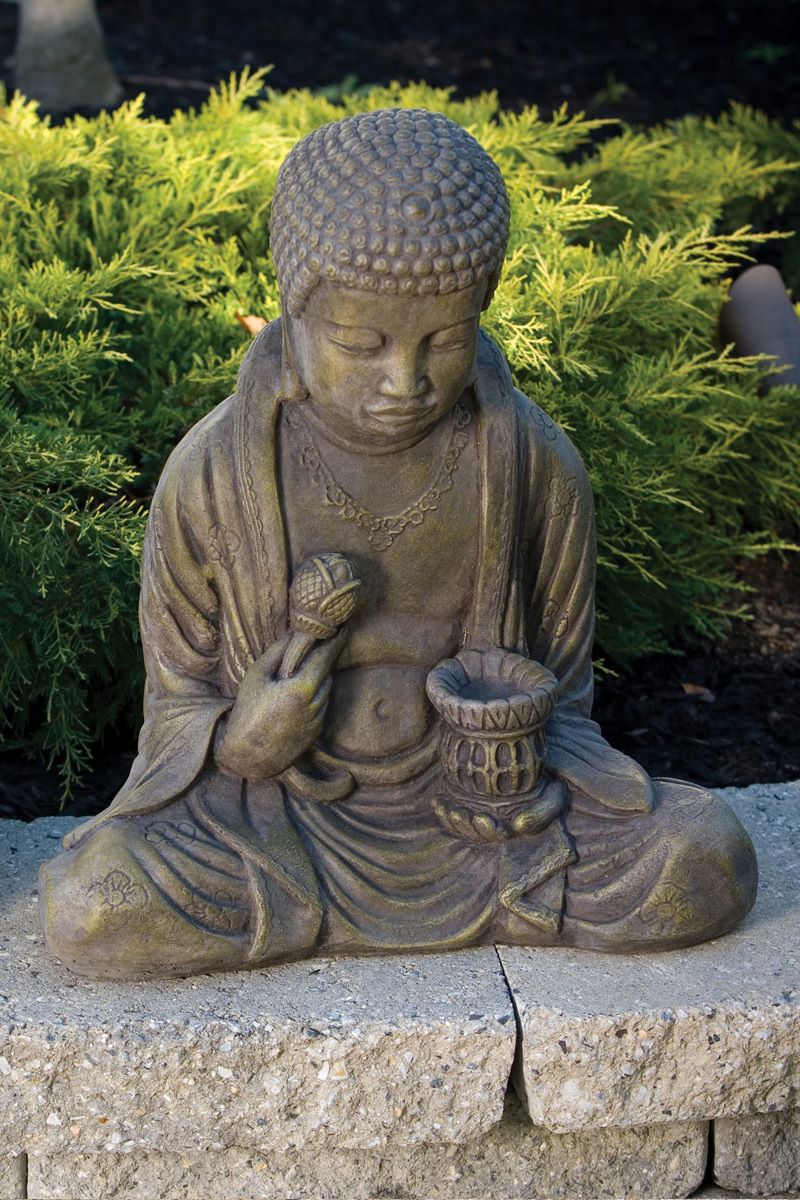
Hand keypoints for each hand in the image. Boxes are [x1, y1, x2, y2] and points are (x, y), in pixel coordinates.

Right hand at [214, 631, 345, 779]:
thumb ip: (278, 652)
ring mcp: (318, 719)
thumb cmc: (248, 711)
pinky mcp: (316, 732)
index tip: (343, 629)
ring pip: (326, 690)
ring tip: (309, 668)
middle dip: (328, 657)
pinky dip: (317, 696)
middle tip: (330, 641)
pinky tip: (303, 692)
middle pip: (328, 673)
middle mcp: (315, 704)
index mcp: (301, 688)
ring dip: (321, 677)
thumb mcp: (257, 676)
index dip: (336, 642)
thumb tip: (293, 634)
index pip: (325, 658)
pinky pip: (322, 706)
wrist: (248, 755)